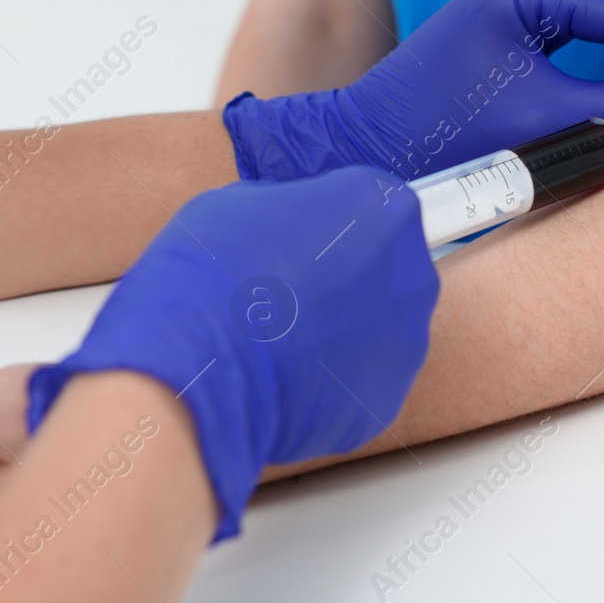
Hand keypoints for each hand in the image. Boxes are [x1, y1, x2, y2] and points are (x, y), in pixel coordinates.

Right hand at [28, 165, 438, 541]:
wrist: (194, 368)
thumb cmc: (209, 274)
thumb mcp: (237, 203)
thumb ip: (286, 206)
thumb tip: (289, 221)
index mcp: (383, 208)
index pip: (373, 205)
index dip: (333, 223)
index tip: (302, 242)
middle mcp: (410, 272)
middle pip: (386, 268)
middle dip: (347, 279)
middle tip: (290, 294)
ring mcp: (405, 342)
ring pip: (380, 330)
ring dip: (343, 333)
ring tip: (282, 344)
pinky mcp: (386, 399)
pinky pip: (362, 382)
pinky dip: (332, 383)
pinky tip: (287, 382)